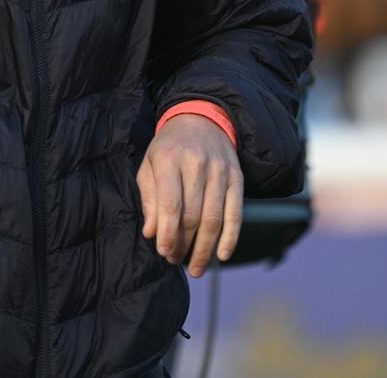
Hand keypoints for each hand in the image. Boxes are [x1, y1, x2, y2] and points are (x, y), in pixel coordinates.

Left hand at [136, 113, 242, 277]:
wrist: (200, 119)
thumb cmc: (169, 148)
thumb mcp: (150, 165)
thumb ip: (149, 198)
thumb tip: (151, 233)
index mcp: (169, 159)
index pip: (171, 204)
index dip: (168, 234)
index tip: (164, 252)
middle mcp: (197, 163)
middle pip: (192, 215)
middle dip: (183, 244)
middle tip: (175, 259)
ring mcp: (220, 171)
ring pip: (214, 219)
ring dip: (204, 249)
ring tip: (195, 267)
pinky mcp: (237, 178)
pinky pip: (236, 214)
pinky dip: (230, 238)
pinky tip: (222, 256)